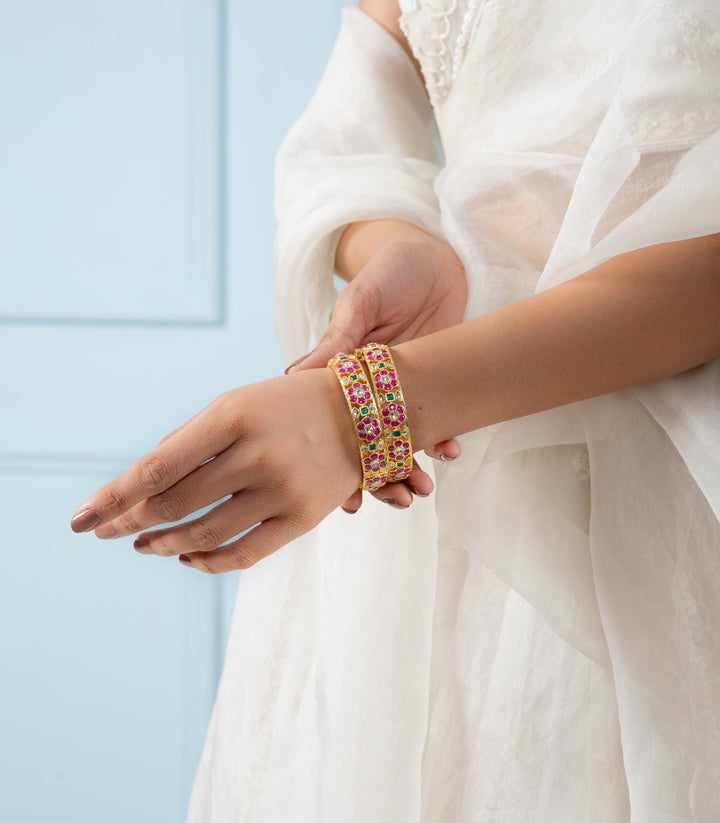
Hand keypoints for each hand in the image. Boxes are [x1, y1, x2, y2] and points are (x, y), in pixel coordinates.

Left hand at [69, 369, 361, 573]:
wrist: (363, 412)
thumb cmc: (286, 405)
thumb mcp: (236, 403)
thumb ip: (189, 440)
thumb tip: (139, 485)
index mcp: (233, 414)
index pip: (157, 468)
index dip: (112, 498)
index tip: (79, 520)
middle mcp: (258, 453)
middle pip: (174, 503)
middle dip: (129, 522)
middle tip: (106, 532)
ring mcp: (284, 489)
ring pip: (204, 534)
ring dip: (163, 544)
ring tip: (143, 544)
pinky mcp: (304, 518)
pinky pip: (243, 554)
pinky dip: (206, 561)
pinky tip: (186, 557)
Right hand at [288, 220, 466, 510]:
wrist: (434, 257)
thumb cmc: (388, 272)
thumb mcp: (360, 301)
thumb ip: (337, 339)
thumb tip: (294, 376)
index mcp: (337, 376)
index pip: (327, 431)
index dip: (334, 470)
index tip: (347, 499)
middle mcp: (364, 394)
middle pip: (364, 449)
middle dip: (379, 481)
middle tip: (398, 501)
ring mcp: (399, 394)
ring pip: (398, 445)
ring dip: (408, 471)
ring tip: (421, 491)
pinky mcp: (432, 388)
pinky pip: (435, 423)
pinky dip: (442, 442)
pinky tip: (450, 452)